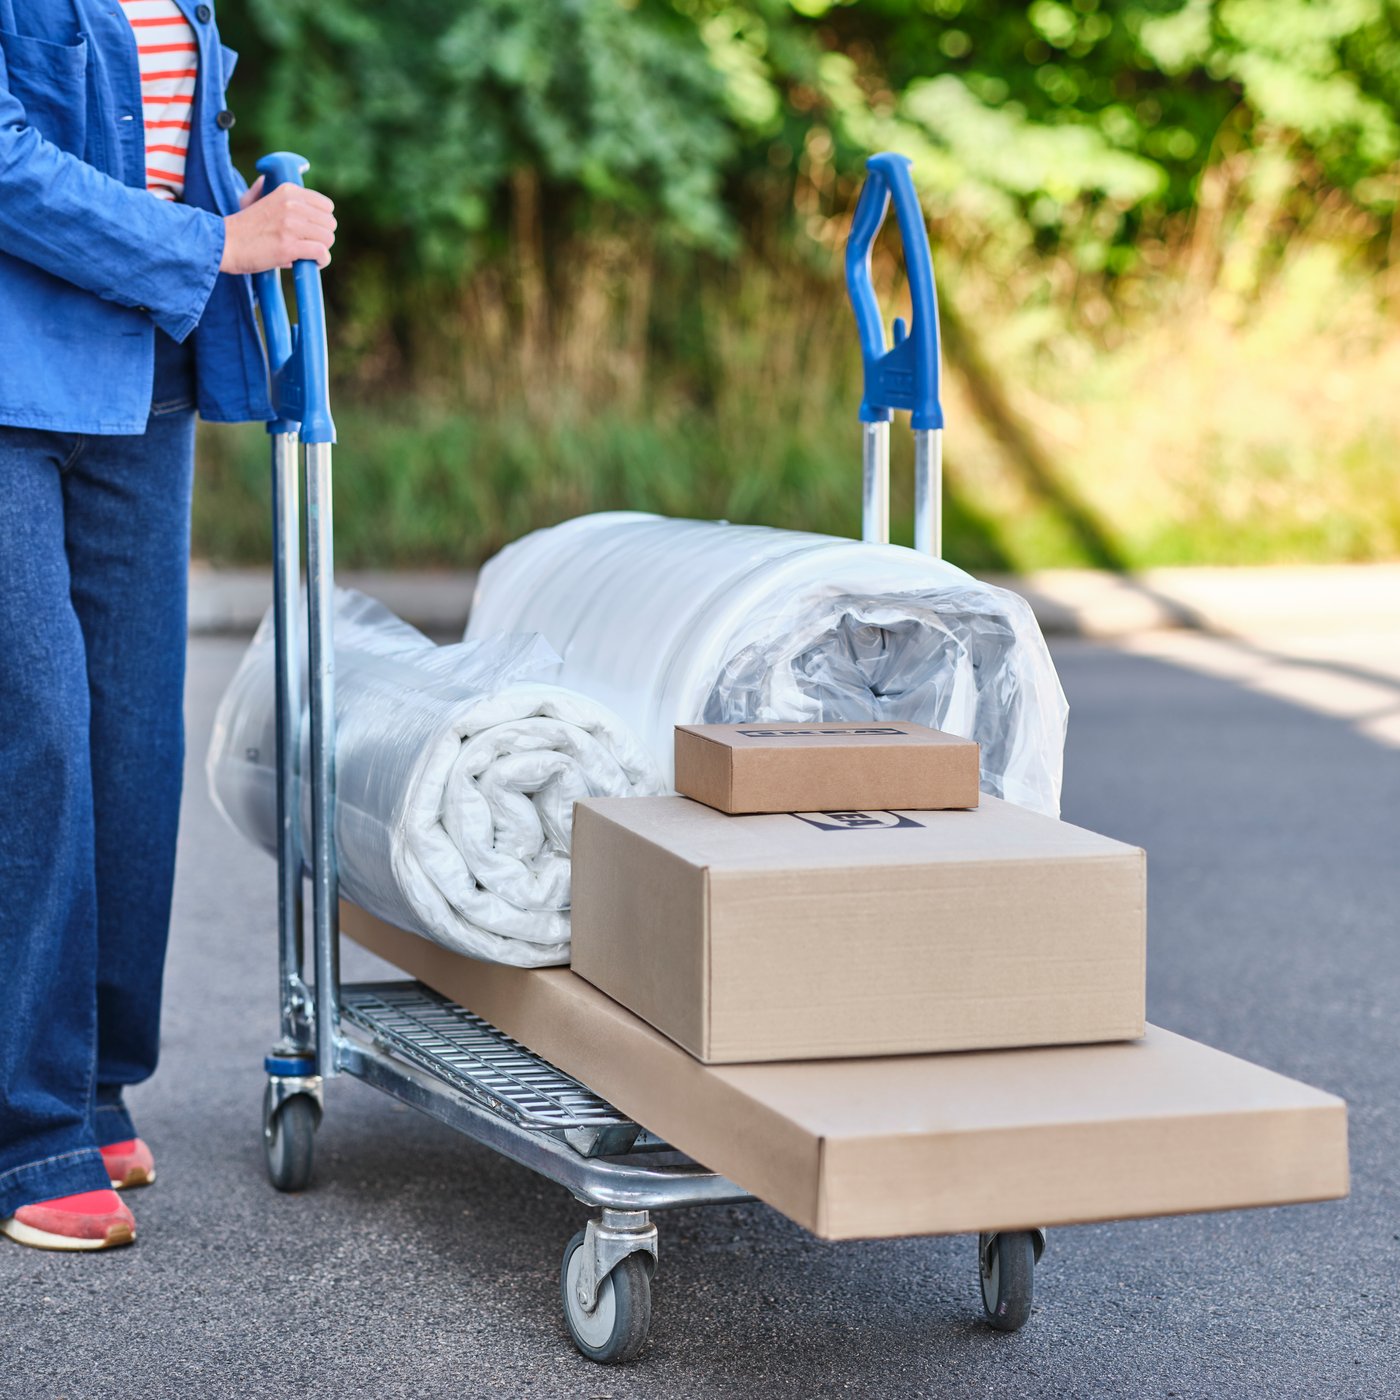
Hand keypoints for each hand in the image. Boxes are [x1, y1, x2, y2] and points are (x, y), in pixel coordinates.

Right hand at [220, 179, 335, 273]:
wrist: (224, 243)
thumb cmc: (242, 226)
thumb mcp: (254, 197)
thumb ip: (266, 187)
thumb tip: (270, 176)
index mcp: (287, 191)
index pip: (326, 206)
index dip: (321, 222)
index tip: (311, 230)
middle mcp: (291, 205)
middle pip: (330, 223)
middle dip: (322, 236)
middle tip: (308, 244)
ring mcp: (291, 225)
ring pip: (328, 238)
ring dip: (322, 250)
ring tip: (307, 254)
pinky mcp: (289, 246)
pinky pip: (321, 252)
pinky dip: (321, 261)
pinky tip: (312, 263)